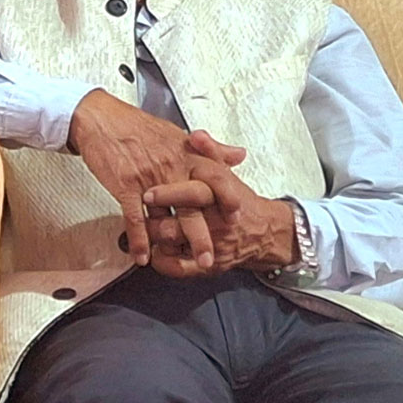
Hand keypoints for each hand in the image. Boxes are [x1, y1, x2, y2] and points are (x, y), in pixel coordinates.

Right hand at [67, 90, 246, 268]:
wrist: (99, 119)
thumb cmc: (135, 126)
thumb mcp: (177, 134)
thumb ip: (211, 149)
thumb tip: (239, 155)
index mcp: (186, 153)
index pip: (216, 176)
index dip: (228, 197)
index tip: (234, 217)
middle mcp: (171, 166)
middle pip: (194, 204)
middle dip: (203, 234)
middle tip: (210, 257)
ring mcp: (148, 177)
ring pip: (167, 215)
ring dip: (174, 242)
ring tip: (183, 263)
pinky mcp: (125, 184)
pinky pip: (134, 217)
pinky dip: (138, 239)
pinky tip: (141, 256)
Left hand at [140, 159, 298, 277]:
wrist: (264, 232)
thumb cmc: (239, 200)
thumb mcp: (225, 173)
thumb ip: (210, 152)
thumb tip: (197, 135)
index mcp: (218, 197)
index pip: (194, 194)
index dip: (168, 194)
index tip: (147, 192)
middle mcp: (214, 223)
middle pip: (177, 223)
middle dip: (152, 217)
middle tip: (138, 212)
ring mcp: (210, 246)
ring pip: (172, 244)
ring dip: (153, 236)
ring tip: (140, 227)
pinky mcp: (206, 265)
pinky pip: (177, 267)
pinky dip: (161, 260)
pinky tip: (150, 251)